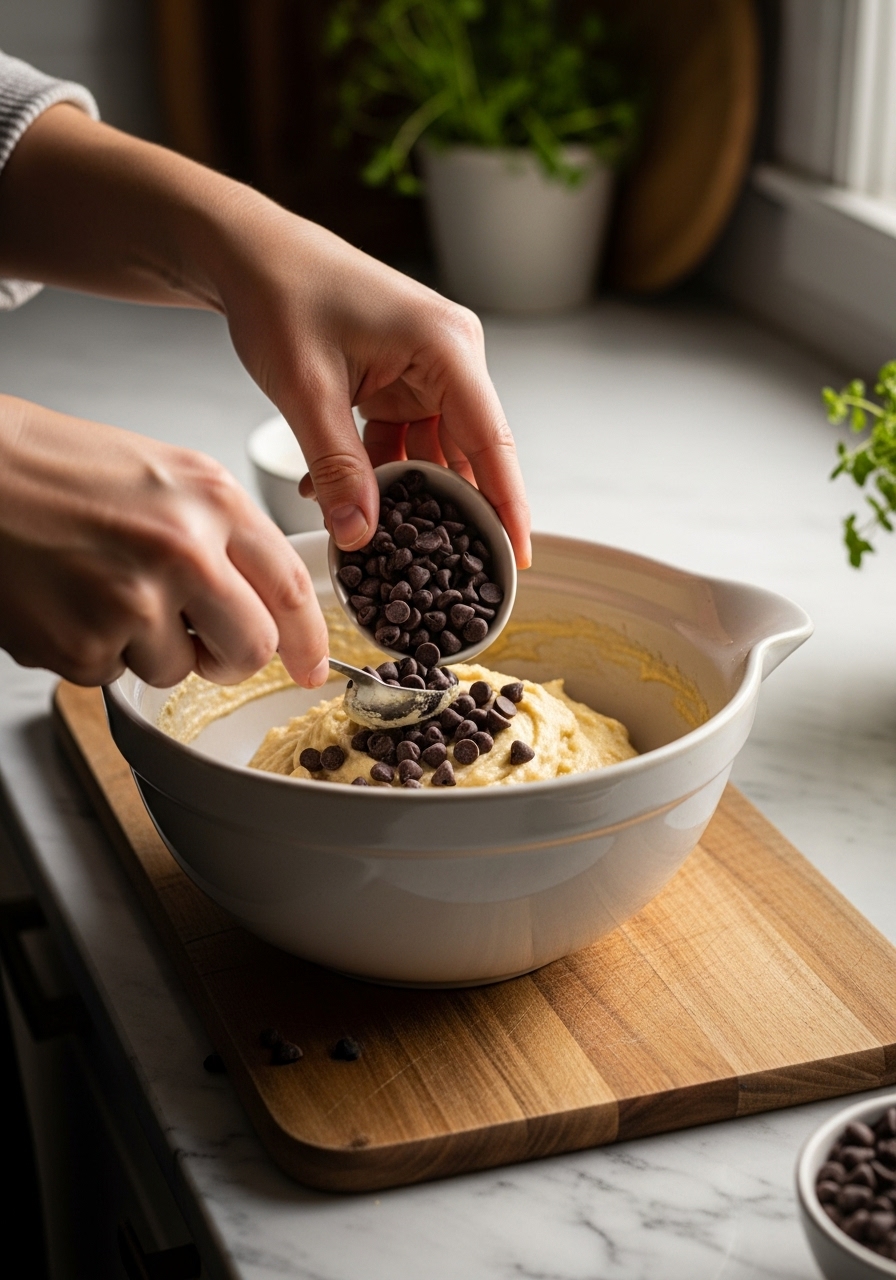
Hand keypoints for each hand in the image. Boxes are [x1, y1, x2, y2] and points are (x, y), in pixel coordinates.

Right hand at [0, 396, 328, 688]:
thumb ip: (227, 536)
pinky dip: (93, 650)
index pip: (291, 588)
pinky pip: (113, 674)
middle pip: (251, 648)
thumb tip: (272, 605)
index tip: (313, 666)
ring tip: (102, 588)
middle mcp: (184, 550)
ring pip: (177, 669)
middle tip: (204, 645)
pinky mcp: (83, 645)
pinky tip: (68, 601)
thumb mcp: (169, 477)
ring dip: (147, 647)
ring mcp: (134, 602)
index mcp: (214, 501)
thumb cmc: (62, 471)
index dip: (309, 640)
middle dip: (232, 659)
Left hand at [215, 215, 531, 565]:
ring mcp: (426, 370)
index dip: (507, 505)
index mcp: (446, 347)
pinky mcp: (400, 381)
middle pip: (466, 453)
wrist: (247, 253)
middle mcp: (449, 358)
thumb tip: (360, 538)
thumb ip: (337, 466)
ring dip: (398, 494)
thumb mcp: (306, 389)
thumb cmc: (280, 294)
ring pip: (429, 454)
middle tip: (440, 573)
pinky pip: (400, 442)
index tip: (516, 557)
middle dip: (447, 511)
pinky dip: (373, 471)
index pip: (491, 441)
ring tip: (372, 539)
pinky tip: (334, 496)